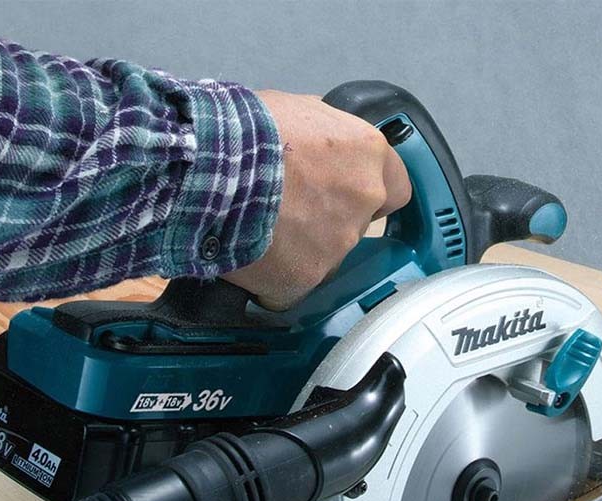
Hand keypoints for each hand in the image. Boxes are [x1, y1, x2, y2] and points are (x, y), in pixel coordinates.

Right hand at [224, 90, 411, 309]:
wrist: (206, 167)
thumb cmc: (243, 130)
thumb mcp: (294, 111)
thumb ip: (324, 138)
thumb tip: (323, 148)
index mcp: (367, 153)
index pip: (396, 187)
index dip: (369, 193)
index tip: (349, 196)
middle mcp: (363, 200)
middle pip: (356, 225)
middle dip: (327, 221)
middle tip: (288, 211)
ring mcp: (337, 244)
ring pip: (324, 258)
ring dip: (300, 251)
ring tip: (260, 232)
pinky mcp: (305, 278)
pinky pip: (292, 288)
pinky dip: (273, 280)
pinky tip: (249, 258)